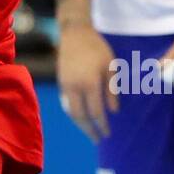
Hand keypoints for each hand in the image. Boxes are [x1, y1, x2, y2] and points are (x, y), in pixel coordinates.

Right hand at [56, 25, 119, 142]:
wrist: (74, 33)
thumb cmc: (97, 48)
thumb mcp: (110, 66)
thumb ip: (111, 90)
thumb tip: (113, 111)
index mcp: (89, 83)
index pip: (95, 112)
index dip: (102, 125)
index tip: (108, 134)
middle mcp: (75, 87)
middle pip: (79, 116)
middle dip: (88, 130)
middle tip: (97, 139)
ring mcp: (65, 85)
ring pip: (70, 111)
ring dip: (79, 124)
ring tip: (88, 132)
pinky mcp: (60, 82)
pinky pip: (66, 103)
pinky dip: (73, 113)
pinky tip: (80, 117)